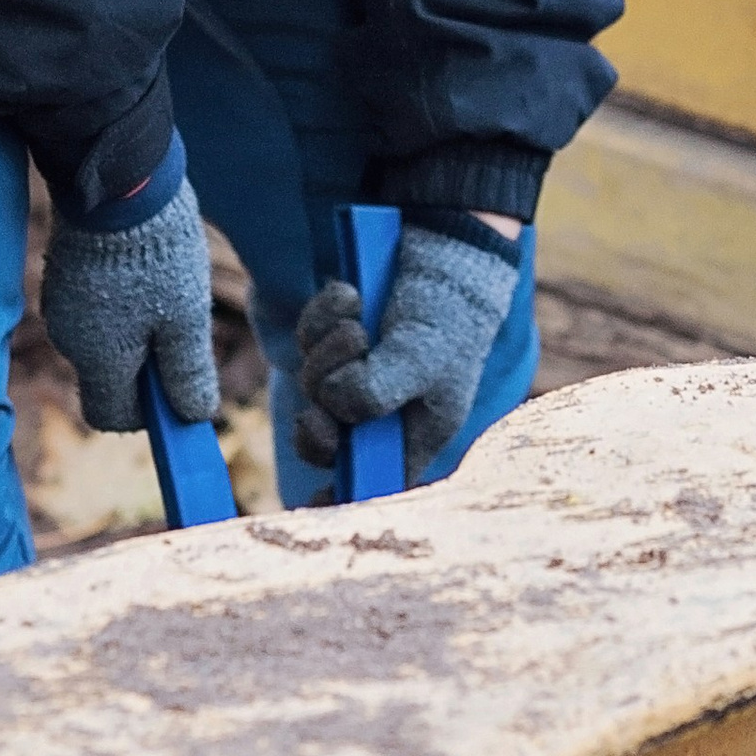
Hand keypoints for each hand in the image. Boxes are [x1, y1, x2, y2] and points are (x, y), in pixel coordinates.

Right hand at [42, 170, 218, 433]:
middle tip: (182, 328)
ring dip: (137, 330)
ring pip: (104, 339)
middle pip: (109, 376)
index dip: (148, 414)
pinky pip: (95, 307)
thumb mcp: (186, 317)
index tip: (178, 391)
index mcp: (98, 358)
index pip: (112, 415)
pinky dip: (121, 302)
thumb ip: (186, 372)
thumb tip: (194, 416)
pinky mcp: (65, 272)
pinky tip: (145, 267)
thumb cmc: (157, 252)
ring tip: (166, 286)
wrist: (118, 178)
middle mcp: (71, 338)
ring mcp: (63, 303)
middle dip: (147, 366)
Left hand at [293, 216, 522, 480]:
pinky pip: (307, 337)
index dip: (338, 498)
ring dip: (327, 351)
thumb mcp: (423, 361)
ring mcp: (354, 373)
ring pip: (313, 382)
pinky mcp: (336, 337)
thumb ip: (377, 393)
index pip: (368, 483)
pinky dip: (322, 315)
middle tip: (335, 384)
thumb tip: (332, 409)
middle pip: (324, 438)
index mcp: (410, 435)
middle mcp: (378, 411)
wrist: (447, 252)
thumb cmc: (449, 318)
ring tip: (357, 325)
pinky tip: (349, 293)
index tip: (311, 502)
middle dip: (324, 409)